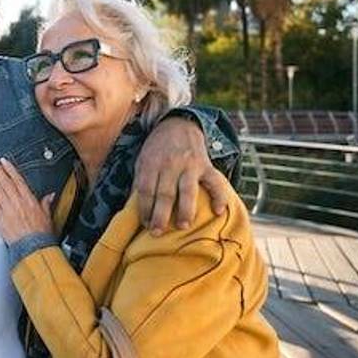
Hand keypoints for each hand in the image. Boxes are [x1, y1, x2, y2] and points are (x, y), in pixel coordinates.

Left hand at [0, 157, 54, 243]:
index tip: (4, 161)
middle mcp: (17, 202)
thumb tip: (50, 196)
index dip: (10, 169)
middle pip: (5, 182)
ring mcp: (7, 209)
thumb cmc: (41, 234)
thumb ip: (46, 203)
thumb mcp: (48, 216)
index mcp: (29, 199)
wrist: (34, 248)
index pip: (17, 180)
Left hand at [134, 117, 230, 234]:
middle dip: (160, 215)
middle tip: (157, 232)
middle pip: (164, 193)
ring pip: (187, 190)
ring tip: (182, 226)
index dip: (144, 209)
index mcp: (151, 163)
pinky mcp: (206, 165)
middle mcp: (170, 163)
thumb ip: (141, 181)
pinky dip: (219, 196)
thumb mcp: (143, 159)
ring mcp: (189, 164)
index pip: (145, 189)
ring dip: (185, 210)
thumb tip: (138, 209)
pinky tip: (218, 211)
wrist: (178, 124)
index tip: (145, 224)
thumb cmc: (157, 149)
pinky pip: (215, 182)